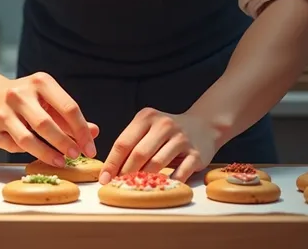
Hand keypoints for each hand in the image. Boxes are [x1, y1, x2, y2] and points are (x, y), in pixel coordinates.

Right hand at [0, 71, 98, 166]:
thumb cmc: (26, 100)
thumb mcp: (48, 100)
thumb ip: (69, 117)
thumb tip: (94, 132)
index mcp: (41, 82)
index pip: (68, 107)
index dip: (81, 130)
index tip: (90, 147)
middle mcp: (20, 93)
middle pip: (47, 123)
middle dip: (64, 142)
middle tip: (77, 156)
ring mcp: (4, 110)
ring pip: (28, 139)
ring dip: (47, 153)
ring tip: (61, 161)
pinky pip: (13, 146)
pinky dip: (27, 152)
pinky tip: (37, 154)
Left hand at [99, 107, 219, 183]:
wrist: (203, 125)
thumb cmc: (167, 131)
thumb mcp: (149, 127)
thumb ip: (132, 142)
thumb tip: (111, 169)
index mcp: (147, 117)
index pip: (124, 142)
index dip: (112, 162)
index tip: (104, 178)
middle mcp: (164, 125)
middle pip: (139, 153)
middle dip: (125, 173)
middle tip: (117, 187)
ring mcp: (181, 139)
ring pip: (157, 163)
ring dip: (143, 179)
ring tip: (134, 189)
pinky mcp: (196, 154)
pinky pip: (179, 173)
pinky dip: (167, 183)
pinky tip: (159, 188)